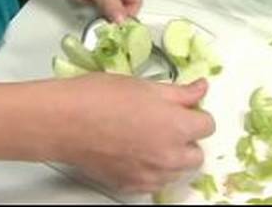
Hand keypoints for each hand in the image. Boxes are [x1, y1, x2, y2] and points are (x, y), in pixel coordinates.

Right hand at [30, 74, 214, 192]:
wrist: (63, 120)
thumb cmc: (100, 97)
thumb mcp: (145, 85)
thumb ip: (180, 92)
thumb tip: (201, 88)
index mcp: (177, 126)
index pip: (208, 125)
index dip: (195, 114)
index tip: (183, 109)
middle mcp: (168, 156)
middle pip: (197, 154)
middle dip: (187, 139)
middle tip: (166, 123)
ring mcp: (150, 175)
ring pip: (177, 171)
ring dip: (171, 156)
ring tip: (148, 138)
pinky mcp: (130, 185)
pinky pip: (154, 183)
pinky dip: (152, 170)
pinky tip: (135, 152)